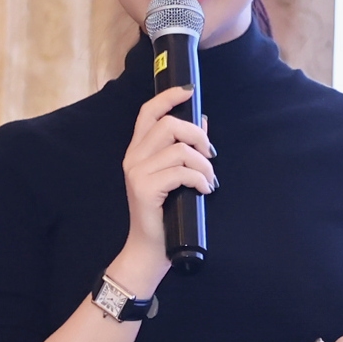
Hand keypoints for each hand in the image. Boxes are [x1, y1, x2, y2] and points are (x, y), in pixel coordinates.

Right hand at [117, 82, 212, 276]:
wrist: (149, 249)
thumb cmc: (165, 213)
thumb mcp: (175, 176)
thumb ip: (185, 148)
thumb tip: (201, 121)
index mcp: (138, 151)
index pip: (148, 112)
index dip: (168, 97)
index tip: (188, 92)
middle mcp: (133, 158)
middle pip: (168, 124)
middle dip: (196, 135)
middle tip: (209, 154)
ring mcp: (137, 173)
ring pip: (179, 149)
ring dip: (203, 164)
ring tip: (209, 180)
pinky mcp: (145, 189)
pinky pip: (181, 172)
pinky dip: (200, 179)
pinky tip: (204, 190)